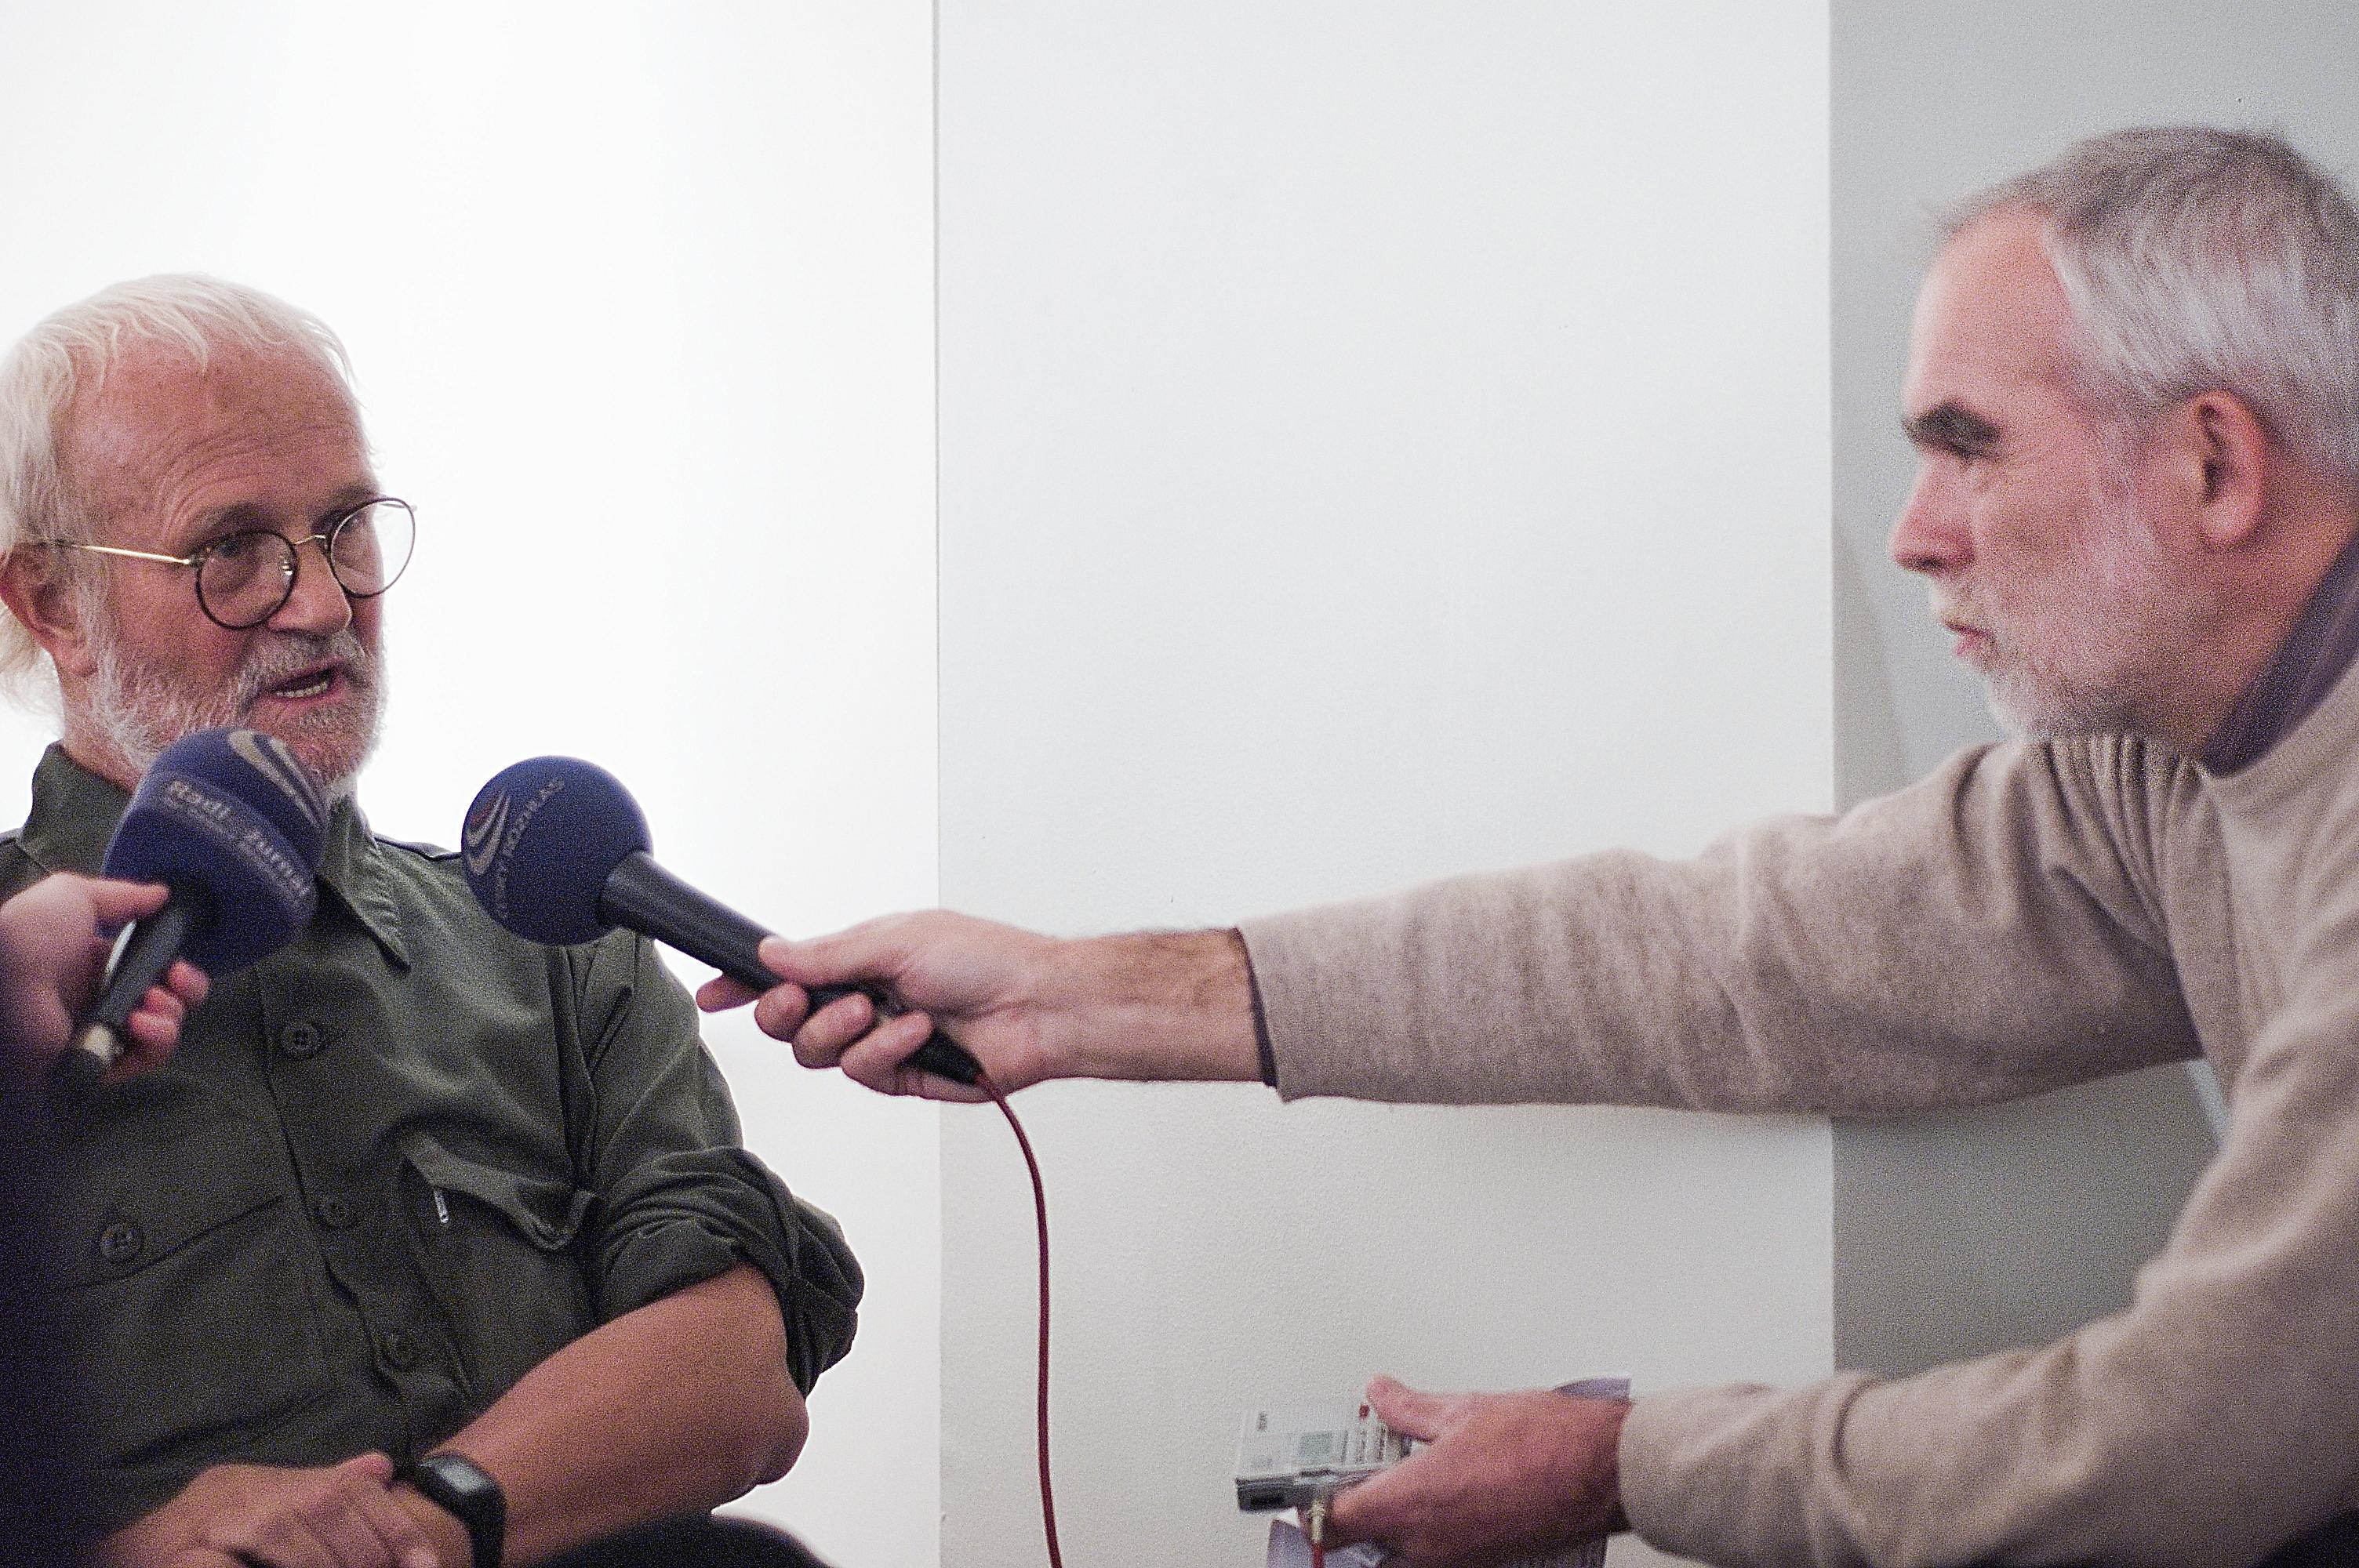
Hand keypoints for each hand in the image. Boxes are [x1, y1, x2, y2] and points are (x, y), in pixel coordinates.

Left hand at [0, 873, 207, 1074]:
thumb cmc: (27, 939)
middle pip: (167, 1000)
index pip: (150, 969)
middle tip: (176, 977)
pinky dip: (156, 1039)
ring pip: (164, 1030)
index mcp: (92, 964)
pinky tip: (140, 1022)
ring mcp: (100, 1034)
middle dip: (186, 988)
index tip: (177, 957)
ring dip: (172, 1012)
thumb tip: (161, 895)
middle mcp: (98, 999)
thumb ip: (122, 895)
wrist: (2, 984)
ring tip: (153, 1000)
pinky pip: (146, 1058)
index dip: (173, 963)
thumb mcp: (73, 896)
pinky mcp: (100, 1064)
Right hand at [99, 1454, 442, 1567]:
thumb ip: (322, 1492)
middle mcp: (253, 1490)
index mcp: (279, 1484)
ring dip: (326, 1566)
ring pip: (294, 1539)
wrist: (136, 1555)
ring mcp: (220, 1518)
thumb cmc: (210, 1539)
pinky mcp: (188, 1551)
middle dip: (365, 1558)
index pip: (351, 1495)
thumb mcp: (270, 1511)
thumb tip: (378, 1467)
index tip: (429, 1567)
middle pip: (329, 1516)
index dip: (395, 1532)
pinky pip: (244, 1561)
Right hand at [696, 911, 1057, 1099]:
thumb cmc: (982, 958)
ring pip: (817, 1053)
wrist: (1036, 1004)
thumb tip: (770, 954)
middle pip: (787, 1022)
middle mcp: (863, 1001)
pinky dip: (884, 1050)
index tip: (714, 994)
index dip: (746, 986)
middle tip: (803, 1000)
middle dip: (785, 1011)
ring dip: (840, 1030)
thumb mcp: (895, 941)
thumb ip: (827, 956)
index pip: (787, 975)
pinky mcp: (901, 1077)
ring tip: (878, 1010)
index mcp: (859, 961)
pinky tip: (917, 1033)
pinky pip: (862, 1072)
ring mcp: (880, 1041)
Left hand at [1321, 1376, 1629, 1566]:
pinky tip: (1441, 1491)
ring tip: (1399, 1477)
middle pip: (1364, 1546)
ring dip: (1392, 1523)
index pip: (1336, 1522)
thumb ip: (1410, 1409)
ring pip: (1401, 1553)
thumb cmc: (1548, 1443)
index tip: (1304, 1489)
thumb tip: (1381, 1396)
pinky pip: (1437, 1553)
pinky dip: (1428, 1529)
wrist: (1607, 1473)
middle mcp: (1431, 1543)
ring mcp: (1460, 1558)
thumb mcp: (1464, 1410)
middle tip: (1352, 1478)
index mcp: (1414, 1503)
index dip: (1313, 1506)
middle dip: (1354, 1516)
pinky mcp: (1486, 1560)